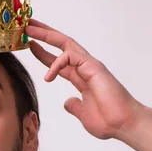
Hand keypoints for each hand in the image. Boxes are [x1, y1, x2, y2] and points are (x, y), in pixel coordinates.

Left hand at [26, 20, 143, 139]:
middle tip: (27, 25)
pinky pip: (70, 57)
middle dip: (44, 34)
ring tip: (30, 30)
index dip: (44, 53)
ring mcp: (90, 66)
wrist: (124, 125)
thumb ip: (75, 106)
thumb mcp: (83, 113)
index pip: (60, 60)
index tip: (31, 46)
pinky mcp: (94, 67)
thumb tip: (68, 102)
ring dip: (47, 35)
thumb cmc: (110, 120)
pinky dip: (57, 63)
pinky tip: (48, 76)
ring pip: (66, 43)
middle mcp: (86, 68)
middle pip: (62, 44)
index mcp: (82, 78)